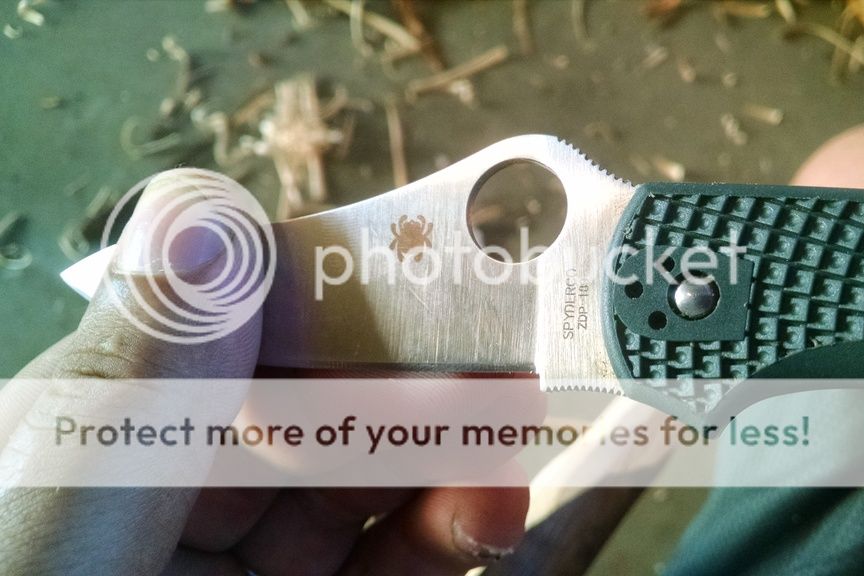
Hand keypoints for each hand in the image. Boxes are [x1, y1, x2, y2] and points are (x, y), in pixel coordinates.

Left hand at [0, 170, 527, 575]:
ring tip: (497, 479)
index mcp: (130, 425)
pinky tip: (525, 502)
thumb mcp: (68, 499)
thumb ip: (146, 369)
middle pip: (344, 406)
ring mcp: (270, 560)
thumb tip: (202, 213)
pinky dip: (479, 533)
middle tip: (505, 378)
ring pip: (392, 487)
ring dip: (460, 467)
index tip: (437, 269)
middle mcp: (204, 485)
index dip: (350, 295)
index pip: (259, 325)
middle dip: (426, 390)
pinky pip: (418, 561)